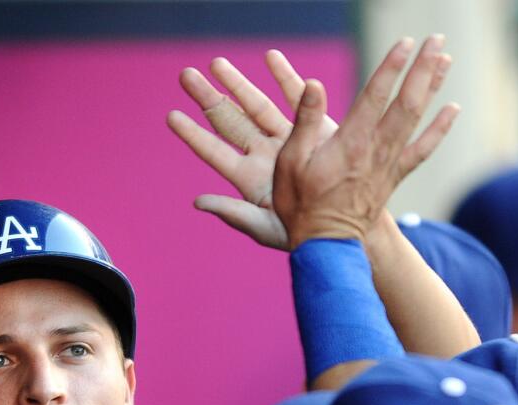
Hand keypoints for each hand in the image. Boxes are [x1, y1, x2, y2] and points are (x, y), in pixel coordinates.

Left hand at [167, 50, 336, 249]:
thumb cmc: (303, 233)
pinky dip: (283, 78)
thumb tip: (198, 202)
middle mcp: (262, 154)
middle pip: (229, 121)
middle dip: (208, 98)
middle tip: (186, 75)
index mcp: (247, 177)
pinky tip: (270, 58)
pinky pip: (295, 99)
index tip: (172, 116)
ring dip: (237, 84)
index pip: (213, 151)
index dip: (193, 134)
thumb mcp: (264, 227)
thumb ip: (234, 213)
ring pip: (256, 105)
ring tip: (216, 63)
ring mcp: (285, 138)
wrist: (345, 224)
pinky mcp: (312, 128)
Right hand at [274, 35, 458, 247]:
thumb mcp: (290, 163)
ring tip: (445, 59)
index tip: (405, 43)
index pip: (376, 96)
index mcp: (350, 144)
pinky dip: (439, 128)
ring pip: (417, 119)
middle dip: (421, 69)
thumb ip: (305, 122)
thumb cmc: (301, 206)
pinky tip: (452, 109)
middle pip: (406, 102)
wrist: (326, 246)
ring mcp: (388, 164)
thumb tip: (315, 84)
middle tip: (435, 40)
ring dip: (432, 86)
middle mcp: (376, 151)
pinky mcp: (394, 177)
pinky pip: (423, 149)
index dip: (392, 67)